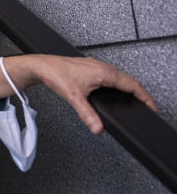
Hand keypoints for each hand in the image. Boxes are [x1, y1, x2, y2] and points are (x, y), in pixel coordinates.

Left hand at [0, 55, 157, 134]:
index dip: (145, 97)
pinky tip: (113, 91)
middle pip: (129, 80)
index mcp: (104, 72)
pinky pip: (110, 75)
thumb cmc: (55, 74)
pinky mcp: (89, 68)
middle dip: (139, 93)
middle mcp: (102, 67)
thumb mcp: (74, 97)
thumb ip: (87, 115)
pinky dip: (117, 84)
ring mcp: (96, 66)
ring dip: (128, 87)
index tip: (152, 106)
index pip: (132, 84)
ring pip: (119, 77)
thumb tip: (98, 128)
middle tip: (146, 106)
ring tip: (134, 99)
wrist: (41, 66)